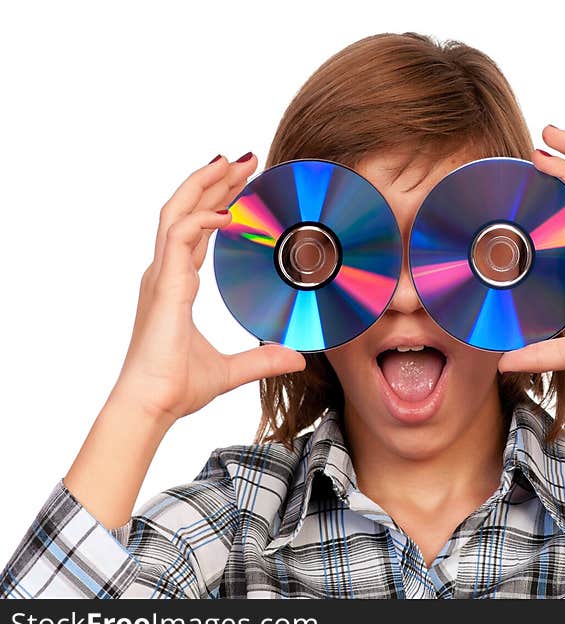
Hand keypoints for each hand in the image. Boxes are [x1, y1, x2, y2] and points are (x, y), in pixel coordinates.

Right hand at [111, 153, 305, 426]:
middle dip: (214, 182)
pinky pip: (179, 237)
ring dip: (205, 185)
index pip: (196, 230)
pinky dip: (202, 220)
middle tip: (245, 160)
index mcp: (176, 284)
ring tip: (233, 163)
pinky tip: (228, 212)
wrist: (152, 404)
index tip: (242, 186)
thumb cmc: (177, 387)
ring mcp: (161, 276)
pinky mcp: (163, 285)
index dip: (217, 204)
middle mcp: (165, 273)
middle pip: (186, 210)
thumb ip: (262, 360)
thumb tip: (296, 359)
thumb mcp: (231, 370)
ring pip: (178, 212)